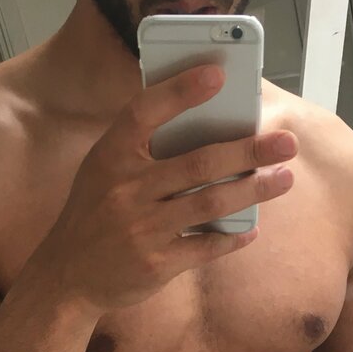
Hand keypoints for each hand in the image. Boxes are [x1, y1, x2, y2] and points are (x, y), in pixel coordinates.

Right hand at [46, 64, 297, 313]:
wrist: (67, 276)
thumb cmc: (95, 215)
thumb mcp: (102, 172)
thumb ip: (140, 149)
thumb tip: (206, 127)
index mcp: (111, 157)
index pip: (146, 112)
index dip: (181, 91)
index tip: (218, 75)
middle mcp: (126, 191)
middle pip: (198, 163)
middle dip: (248, 150)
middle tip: (285, 142)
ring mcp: (143, 229)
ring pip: (210, 204)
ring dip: (253, 191)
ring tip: (284, 178)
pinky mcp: (156, 263)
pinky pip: (205, 247)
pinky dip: (232, 238)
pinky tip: (252, 229)